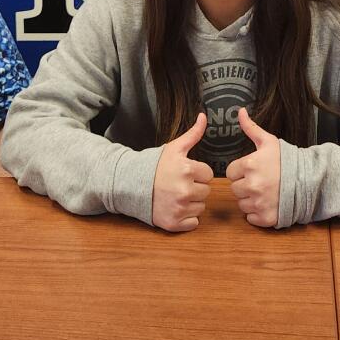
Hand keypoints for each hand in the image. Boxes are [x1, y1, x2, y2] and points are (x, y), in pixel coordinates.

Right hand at [151, 112, 213, 232]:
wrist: (131, 185)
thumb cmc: (155, 166)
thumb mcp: (174, 148)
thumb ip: (193, 134)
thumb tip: (204, 116)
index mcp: (187, 170)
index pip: (208, 174)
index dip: (198, 173)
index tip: (185, 172)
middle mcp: (185, 190)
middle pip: (206, 191)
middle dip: (196, 187)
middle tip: (179, 184)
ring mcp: (179, 208)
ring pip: (201, 207)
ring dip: (192, 203)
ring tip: (176, 195)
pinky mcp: (174, 223)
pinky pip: (194, 223)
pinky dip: (186, 218)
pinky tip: (175, 208)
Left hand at [226, 107, 280, 227]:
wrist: (309, 180)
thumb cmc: (287, 160)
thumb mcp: (269, 141)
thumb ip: (251, 128)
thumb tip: (240, 111)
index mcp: (249, 165)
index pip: (230, 172)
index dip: (240, 171)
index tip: (252, 170)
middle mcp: (252, 185)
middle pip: (234, 189)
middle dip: (244, 185)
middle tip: (259, 181)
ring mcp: (259, 203)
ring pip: (241, 205)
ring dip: (250, 200)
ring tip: (264, 192)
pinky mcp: (266, 218)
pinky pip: (251, 218)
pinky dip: (257, 213)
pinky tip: (267, 203)